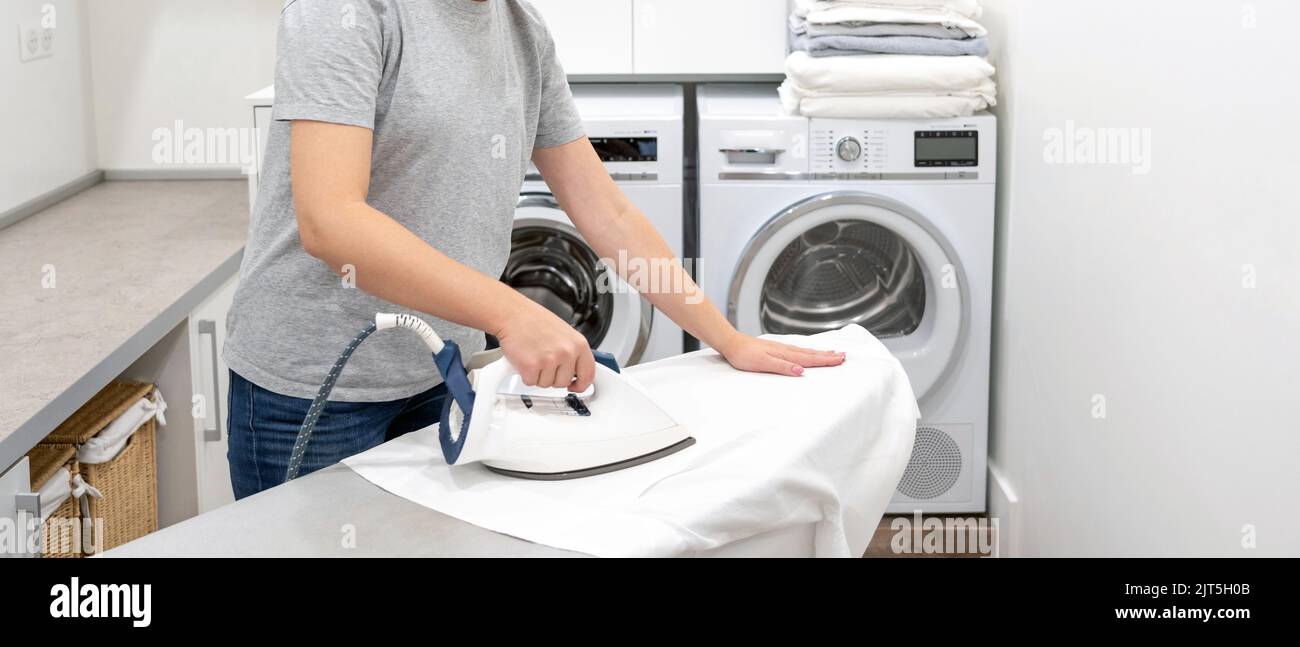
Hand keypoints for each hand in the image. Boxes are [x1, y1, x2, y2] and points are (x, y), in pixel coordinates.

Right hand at [493, 301, 595, 391]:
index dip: (581, 384)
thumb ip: (573, 353)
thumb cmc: (534, 321)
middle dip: (552, 377)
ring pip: (546, 384)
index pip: (588, 374)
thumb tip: (576, 372)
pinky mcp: (531, 366)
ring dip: (538, 375)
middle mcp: (567, 352)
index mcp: (579, 344)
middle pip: (563, 383)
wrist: (513, 314)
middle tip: (544, 362)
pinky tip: (525, 359)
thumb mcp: (564, 333)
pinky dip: (525, 374)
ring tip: (534, 356)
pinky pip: (531, 382)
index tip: (575, 386)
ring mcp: (550, 360)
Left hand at [715, 331, 845, 376]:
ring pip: (805, 351)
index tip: (840, 360)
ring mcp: (781, 348)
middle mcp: (785, 350)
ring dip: (819, 353)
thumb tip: (801, 371)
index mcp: (784, 354)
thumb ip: (782, 367)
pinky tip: (808, 352)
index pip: (809, 359)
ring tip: (832, 353)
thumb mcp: (763, 363)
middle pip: (811, 354)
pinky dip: (807, 351)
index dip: (825, 361)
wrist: (731, 343)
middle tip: (843, 356)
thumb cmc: (744, 355)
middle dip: (827, 356)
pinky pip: (797, 350)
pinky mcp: (775, 349)